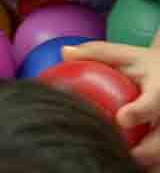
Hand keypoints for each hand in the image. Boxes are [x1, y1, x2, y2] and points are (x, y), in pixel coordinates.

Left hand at [63, 41, 159, 166]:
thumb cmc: (140, 65)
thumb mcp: (123, 55)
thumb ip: (95, 53)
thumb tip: (64, 53)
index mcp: (159, 88)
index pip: (154, 102)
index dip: (141, 111)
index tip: (123, 119)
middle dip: (145, 152)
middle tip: (118, 154)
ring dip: (144, 163)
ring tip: (118, 164)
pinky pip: (157, 161)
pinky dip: (144, 166)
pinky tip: (122, 165)